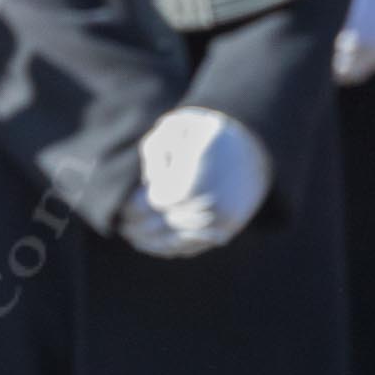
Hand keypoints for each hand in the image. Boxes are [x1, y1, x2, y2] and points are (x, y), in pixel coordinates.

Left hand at [117, 108, 270, 258]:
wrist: (253, 147)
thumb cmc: (207, 132)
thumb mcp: (178, 126)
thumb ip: (155, 150)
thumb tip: (148, 183)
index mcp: (193, 184)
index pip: (152, 204)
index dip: (132, 207)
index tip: (120, 207)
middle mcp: (208, 209)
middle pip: (162, 226)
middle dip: (138, 227)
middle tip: (122, 225)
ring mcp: (220, 224)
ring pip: (177, 242)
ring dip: (152, 243)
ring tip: (133, 237)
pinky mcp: (227, 231)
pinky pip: (194, 247)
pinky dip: (172, 249)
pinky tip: (154, 245)